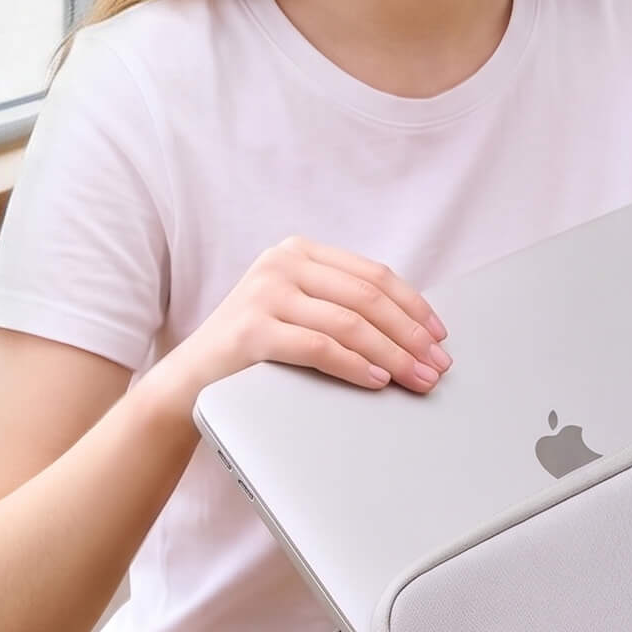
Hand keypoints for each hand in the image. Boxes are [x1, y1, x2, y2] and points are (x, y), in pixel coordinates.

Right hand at [148, 236, 450, 425]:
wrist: (191, 378)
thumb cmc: (256, 349)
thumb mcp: (300, 310)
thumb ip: (341, 305)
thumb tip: (415, 331)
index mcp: (300, 251)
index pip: (373, 275)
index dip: (413, 305)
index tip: (440, 335)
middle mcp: (281, 263)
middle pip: (367, 297)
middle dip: (410, 334)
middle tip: (436, 364)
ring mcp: (264, 293)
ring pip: (349, 323)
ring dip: (393, 355)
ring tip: (416, 378)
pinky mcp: (252, 329)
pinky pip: (320, 348)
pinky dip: (356, 366)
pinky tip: (377, 380)